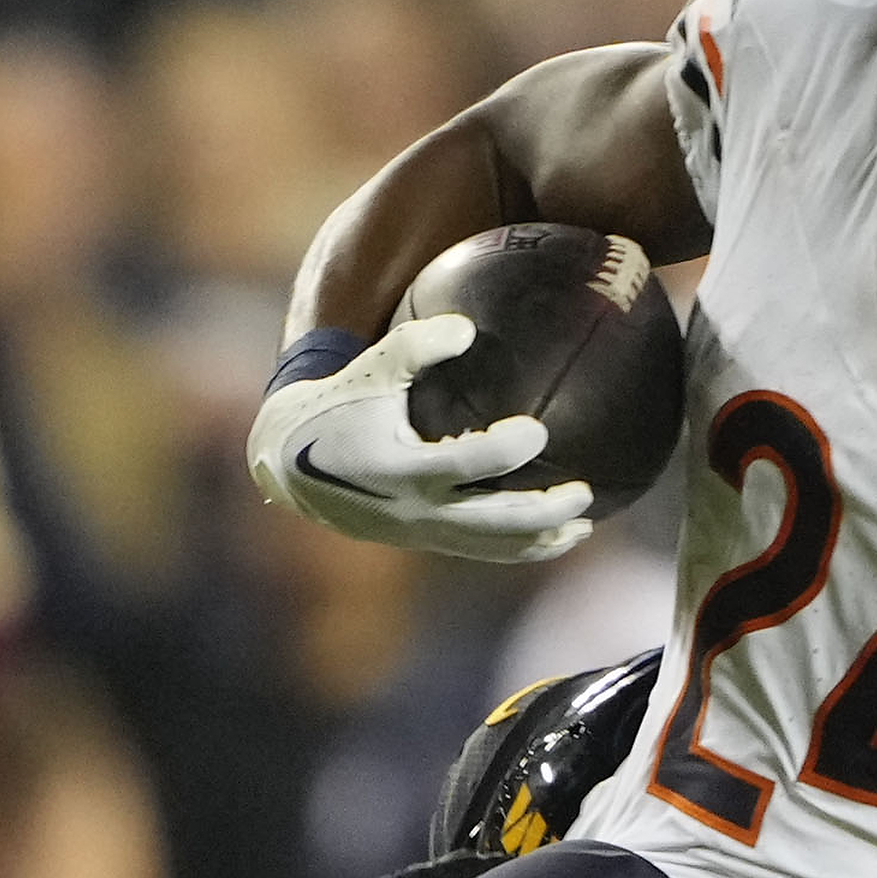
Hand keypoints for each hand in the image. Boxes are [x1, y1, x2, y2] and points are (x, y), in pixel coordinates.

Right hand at [246, 317, 596, 564]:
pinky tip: (553, 533)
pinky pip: (480, 549)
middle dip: (540, 512)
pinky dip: (518, 546)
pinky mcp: (425, 539)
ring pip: (490, 546)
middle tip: (584, 492)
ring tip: (584, 526)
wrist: (292, 467)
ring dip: (540, 540)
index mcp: (400, 468)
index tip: (537, 431)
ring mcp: (421, 531)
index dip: (501, 451)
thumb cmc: (338, 406)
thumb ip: (414, 345)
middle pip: (490, 522)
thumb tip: (468, 327)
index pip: (461, 465)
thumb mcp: (368, 370)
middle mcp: (414, 509)